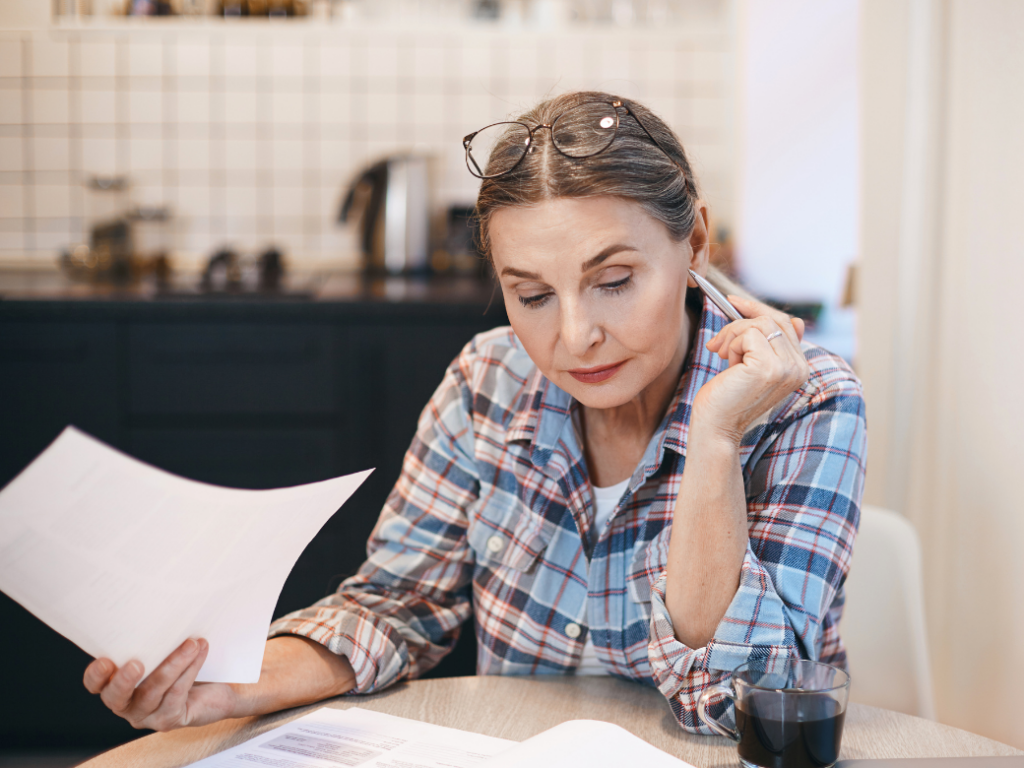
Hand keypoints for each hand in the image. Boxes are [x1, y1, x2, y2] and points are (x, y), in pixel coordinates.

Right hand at [83, 639, 238, 731]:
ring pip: (153, 692)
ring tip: (191, 644)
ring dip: (173, 664)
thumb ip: (155, 638)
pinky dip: (190, 669)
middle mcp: (126, 704)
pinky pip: (177, 694)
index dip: (96, 676)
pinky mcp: (169, 720)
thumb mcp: (164, 648)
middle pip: (116, 698)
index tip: (104, 660)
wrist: (213, 690)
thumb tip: (161, 605)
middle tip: (137, 664)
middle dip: (124, 681)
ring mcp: (147, 715)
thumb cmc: (182, 663)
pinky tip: (200, 650)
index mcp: (116, 684)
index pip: (95, 685)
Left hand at [694, 295, 809, 444]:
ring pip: (759, 324)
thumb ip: (768, 343)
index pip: (786, 323)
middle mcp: (799, 368)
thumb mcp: (752, 365)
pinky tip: (726, 364)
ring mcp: (787, 368)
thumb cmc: (727, 397)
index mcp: (800, 367)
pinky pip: (748, 334)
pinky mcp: (769, 367)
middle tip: (717, 343)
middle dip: (739, 323)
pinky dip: (731, 344)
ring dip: (732, 336)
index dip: (758, 310)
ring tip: (721, 356)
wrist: (715, 427)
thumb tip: (789, 319)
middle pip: (773, 320)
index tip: (734, 302)